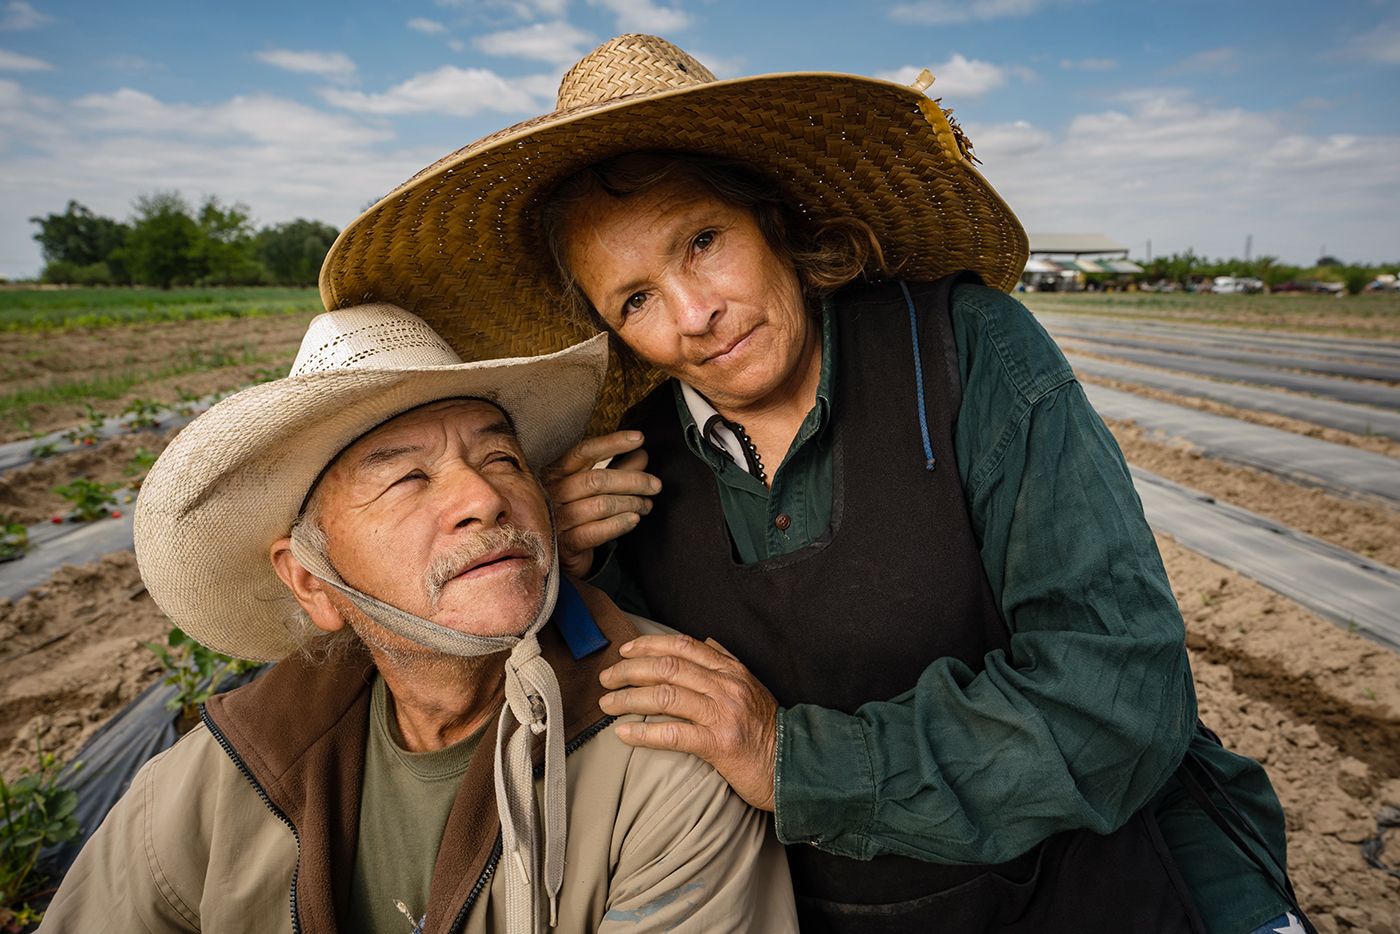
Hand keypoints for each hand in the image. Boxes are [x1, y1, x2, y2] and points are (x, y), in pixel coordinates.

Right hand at [541, 431, 660, 576]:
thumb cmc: (577, 513)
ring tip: (646, 505)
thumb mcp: (595, 488)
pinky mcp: (565, 543)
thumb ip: (617, 470)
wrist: (559, 553)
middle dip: (633, 480)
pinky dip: (619, 524)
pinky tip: (634, 519)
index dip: (612, 443)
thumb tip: (642, 453)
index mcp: (556, 472)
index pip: (585, 452)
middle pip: (597, 480)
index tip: (639, 438)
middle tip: (655, 485)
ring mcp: (556, 519)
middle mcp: (552, 493)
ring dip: (630, 504)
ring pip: (600, 506)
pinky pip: (596, 532)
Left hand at [599, 634, 778, 811]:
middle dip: (630, 670)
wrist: (792, 765)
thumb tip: (706, 642)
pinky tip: (624, 734)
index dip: (649, 645)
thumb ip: (727, 662)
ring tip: (607, 704)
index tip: (625, 650)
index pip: (683, 646)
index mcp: (730, 670)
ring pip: (666, 696)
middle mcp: (725, 686)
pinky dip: (644, 732)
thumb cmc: (767, 729)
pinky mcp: (720, 744)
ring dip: (629, 698)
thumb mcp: (752, 686)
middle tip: (606, 678)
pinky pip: (674, 734)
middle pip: (668, 667)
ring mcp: (723, 713)